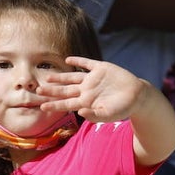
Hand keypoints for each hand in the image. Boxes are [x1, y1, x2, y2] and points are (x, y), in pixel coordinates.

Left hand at [38, 57, 153, 122]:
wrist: (137, 96)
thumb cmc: (123, 108)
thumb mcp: (109, 115)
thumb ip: (94, 115)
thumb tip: (80, 112)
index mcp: (86, 102)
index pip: (66, 104)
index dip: (54, 105)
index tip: (41, 106)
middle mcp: (86, 90)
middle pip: (65, 90)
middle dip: (51, 91)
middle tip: (37, 91)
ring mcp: (92, 79)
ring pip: (72, 77)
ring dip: (60, 77)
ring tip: (48, 77)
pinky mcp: (101, 68)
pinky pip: (87, 63)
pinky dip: (78, 61)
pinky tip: (68, 59)